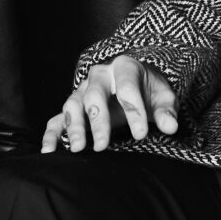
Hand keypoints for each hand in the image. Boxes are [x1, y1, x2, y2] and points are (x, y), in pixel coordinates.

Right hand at [42, 55, 178, 153]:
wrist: (135, 85)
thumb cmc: (149, 91)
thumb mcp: (163, 97)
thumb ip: (167, 111)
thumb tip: (171, 126)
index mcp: (125, 68)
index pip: (127, 88)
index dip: (134, 112)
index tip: (140, 135)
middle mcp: (100, 76)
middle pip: (94, 95)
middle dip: (98, 121)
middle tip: (103, 145)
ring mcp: (83, 91)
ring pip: (73, 104)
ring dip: (74, 127)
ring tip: (79, 148)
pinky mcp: (73, 108)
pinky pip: (57, 118)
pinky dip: (51, 134)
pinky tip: (49, 151)